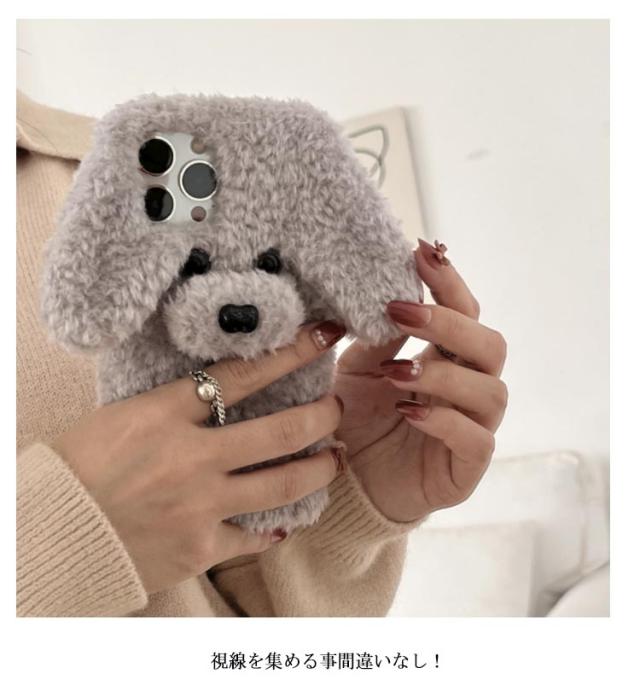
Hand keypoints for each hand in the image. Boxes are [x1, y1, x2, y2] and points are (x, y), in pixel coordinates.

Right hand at [51, 321, 344, 594]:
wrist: (47, 536)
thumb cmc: (74, 469)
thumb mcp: (121, 417)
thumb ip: (172, 406)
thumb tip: (216, 394)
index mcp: (164, 414)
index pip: (244, 374)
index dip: (291, 352)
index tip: (324, 335)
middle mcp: (191, 457)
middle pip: (282, 430)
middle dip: (323, 415)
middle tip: (336, 408)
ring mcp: (200, 505)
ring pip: (284, 484)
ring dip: (319, 469)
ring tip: (335, 460)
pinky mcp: (199, 547)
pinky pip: (254, 535)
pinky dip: (274, 527)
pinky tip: (286, 522)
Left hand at [334, 239, 507, 522]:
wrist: (346, 484)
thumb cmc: (355, 420)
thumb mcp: (357, 371)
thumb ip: (377, 338)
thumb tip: (390, 293)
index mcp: (446, 358)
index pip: (465, 313)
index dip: (449, 283)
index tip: (421, 251)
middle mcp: (468, 388)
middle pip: (489, 345)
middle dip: (449, 323)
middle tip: (400, 309)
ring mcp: (473, 427)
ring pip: (489, 390)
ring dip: (443, 374)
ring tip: (395, 371)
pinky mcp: (467, 466)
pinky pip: (476, 439)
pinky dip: (444, 421)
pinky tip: (407, 412)